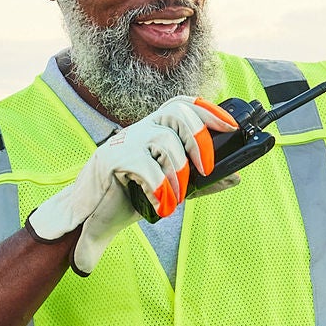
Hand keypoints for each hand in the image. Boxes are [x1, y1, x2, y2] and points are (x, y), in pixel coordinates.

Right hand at [27, 96, 237, 275]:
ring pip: (164, 140)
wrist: (89, 220)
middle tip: (205, 168)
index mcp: (153, 132)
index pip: (182, 105)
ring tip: (176, 197)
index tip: (231, 126)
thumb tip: (236, 176)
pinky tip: (160, 205)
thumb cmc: (127, 199)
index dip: (208, 110)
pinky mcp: (112, 160)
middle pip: (176, 112)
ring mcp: (124, 142)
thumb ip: (201, 184)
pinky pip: (146, 167)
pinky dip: (160, 188)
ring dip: (179, 172)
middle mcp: (139, 131)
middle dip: (198, 138)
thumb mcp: (171, 190)